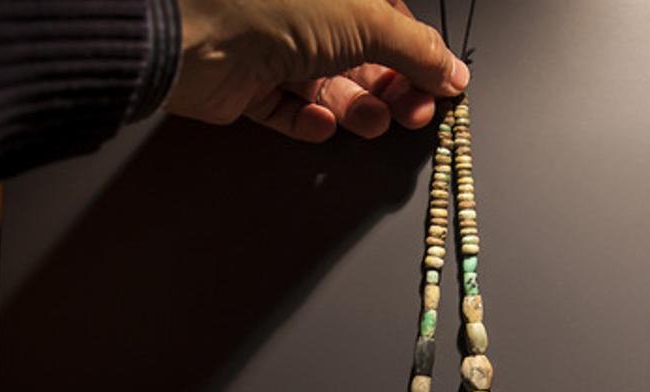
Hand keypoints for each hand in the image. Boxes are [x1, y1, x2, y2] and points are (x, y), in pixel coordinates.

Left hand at [167, 0, 470, 140]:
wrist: (196, 34)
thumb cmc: (274, 4)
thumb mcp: (369, 19)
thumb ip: (418, 51)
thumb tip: (453, 72)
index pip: (392, 25)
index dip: (419, 58)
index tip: (443, 88)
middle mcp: (309, 16)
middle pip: (365, 62)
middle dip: (393, 90)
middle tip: (414, 113)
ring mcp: (278, 52)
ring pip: (332, 91)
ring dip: (358, 110)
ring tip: (368, 119)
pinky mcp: (251, 88)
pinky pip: (291, 113)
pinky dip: (310, 123)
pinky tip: (318, 120)